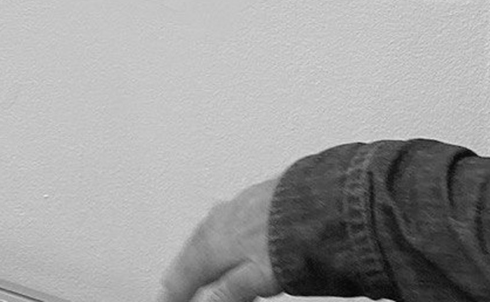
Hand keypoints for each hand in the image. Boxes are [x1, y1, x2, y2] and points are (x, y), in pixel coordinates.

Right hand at [158, 178, 279, 301]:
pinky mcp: (252, 198)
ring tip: (194, 269)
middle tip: (172, 290)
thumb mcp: (254, 279)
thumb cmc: (289, 236)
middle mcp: (220, 220)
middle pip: (191, 254)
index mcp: (213, 242)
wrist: (318, 200)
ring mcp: (236, 206)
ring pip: (205, 235)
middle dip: (180, 274)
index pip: (182, 276)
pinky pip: (222, 222)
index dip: (172, 295)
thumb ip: (225, 293)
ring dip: (196, 254)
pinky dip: (214, 237)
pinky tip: (222, 240)